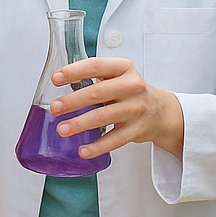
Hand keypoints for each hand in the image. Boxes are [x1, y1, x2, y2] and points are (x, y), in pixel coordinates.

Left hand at [48, 56, 184, 160]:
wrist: (160, 111)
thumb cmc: (130, 91)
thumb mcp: (117, 75)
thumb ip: (94, 75)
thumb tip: (59, 81)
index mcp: (123, 68)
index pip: (96, 66)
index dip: (74, 72)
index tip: (55, 79)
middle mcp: (131, 86)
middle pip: (98, 92)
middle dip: (73, 101)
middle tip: (54, 108)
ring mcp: (136, 108)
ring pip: (104, 116)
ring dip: (80, 124)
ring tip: (62, 129)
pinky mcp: (138, 129)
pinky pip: (115, 139)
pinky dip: (98, 146)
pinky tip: (83, 150)